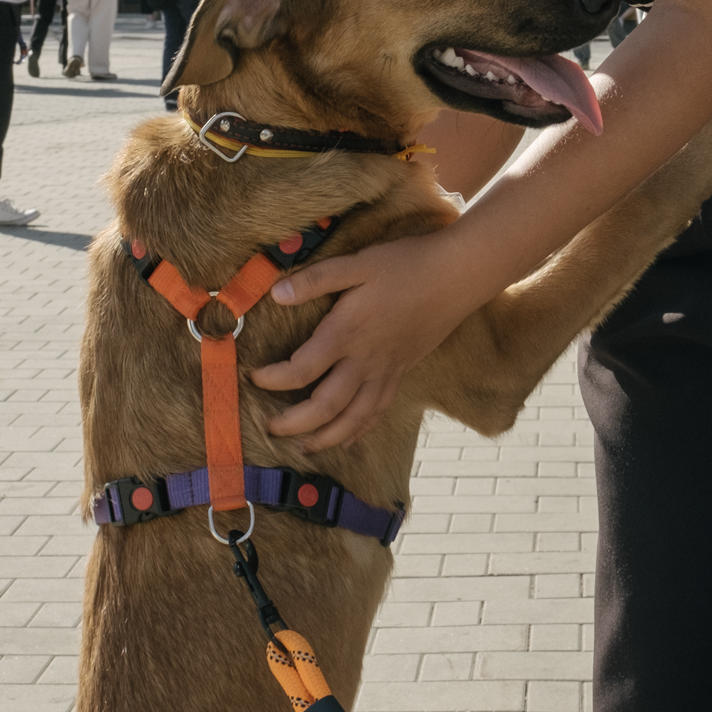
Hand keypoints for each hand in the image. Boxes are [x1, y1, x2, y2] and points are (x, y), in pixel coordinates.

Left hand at [250, 230, 498, 449]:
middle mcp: (365, 360)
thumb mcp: (357, 263)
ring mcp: (386, 370)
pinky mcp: (402, 371)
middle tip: (269, 427)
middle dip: (294, 423)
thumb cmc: (406, 265)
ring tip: (304, 448)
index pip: (301, 369)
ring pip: (354, 418)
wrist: (457, 276)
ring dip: (326, 437)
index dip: (273, 379)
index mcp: (347, 333)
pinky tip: (348, 437)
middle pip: (325, 406)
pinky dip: (360, 429)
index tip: (254, 377)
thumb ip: (316, 280)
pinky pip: (378, 410)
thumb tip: (276, 293)